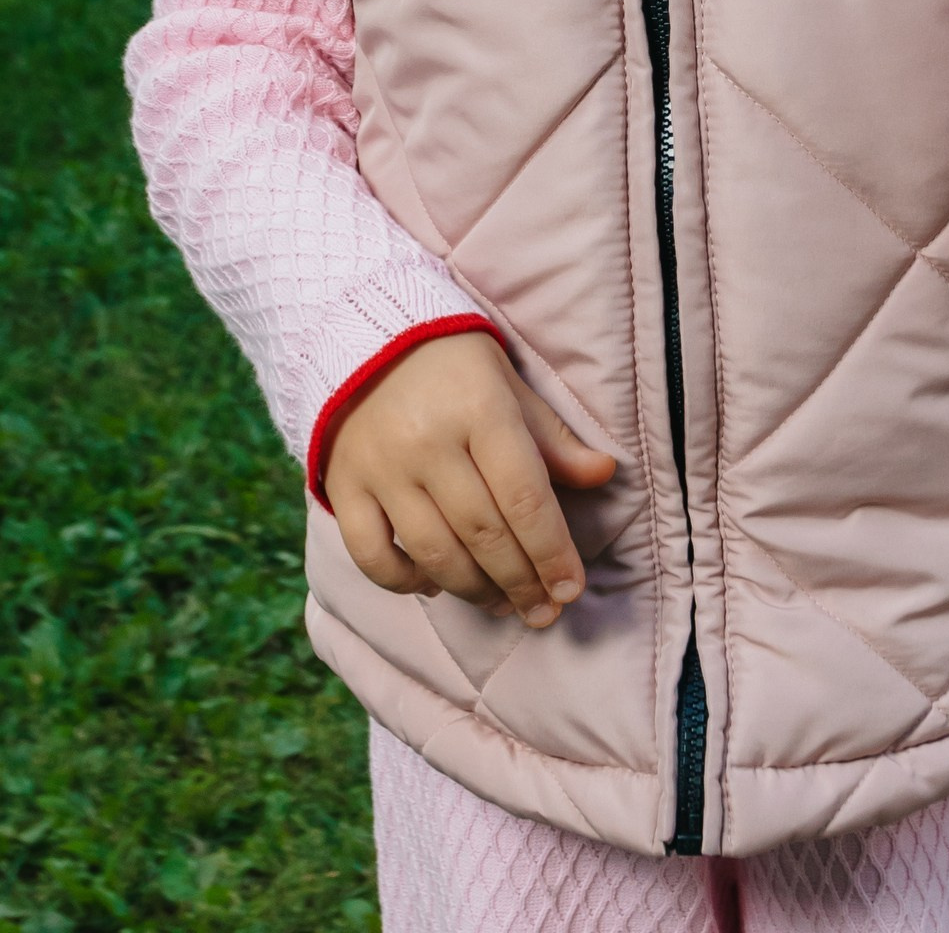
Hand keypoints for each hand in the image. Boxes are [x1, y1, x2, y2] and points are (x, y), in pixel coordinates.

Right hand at [323, 331, 616, 625]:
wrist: (367, 338)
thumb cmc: (456, 367)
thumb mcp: (511, 387)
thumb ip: (553, 438)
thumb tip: (604, 474)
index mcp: (480, 409)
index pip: (524, 496)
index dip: (551, 551)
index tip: (571, 589)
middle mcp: (427, 442)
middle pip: (482, 532)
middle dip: (520, 581)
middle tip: (543, 611)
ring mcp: (380, 467)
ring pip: (432, 551)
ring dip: (473, 590)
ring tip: (501, 604)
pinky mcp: (344, 485)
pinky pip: (371, 553)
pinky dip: (403, 581)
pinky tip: (435, 585)